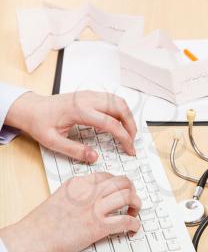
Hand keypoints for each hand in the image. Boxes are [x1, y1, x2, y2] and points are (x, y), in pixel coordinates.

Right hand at [0, 173, 140, 251]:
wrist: (31, 239)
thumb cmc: (40, 224)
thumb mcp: (58, 198)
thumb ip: (76, 195)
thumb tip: (91, 200)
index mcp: (77, 183)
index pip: (106, 176)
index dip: (117, 182)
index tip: (121, 189)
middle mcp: (88, 192)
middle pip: (120, 181)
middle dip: (130, 188)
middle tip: (132, 197)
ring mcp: (94, 208)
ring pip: (127, 196)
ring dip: (136, 203)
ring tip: (135, 210)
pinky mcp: (98, 226)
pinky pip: (125, 221)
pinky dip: (134, 223)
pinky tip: (134, 227)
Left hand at [5, 90, 136, 162]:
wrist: (30, 108)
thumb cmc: (39, 122)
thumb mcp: (53, 142)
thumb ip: (74, 150)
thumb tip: (94, 157)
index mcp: (79, 110)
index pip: (110, 123)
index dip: (124, 138)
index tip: (129, 149)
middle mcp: (86, 99)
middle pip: (120, 108)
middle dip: (131, 126)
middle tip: (132, 142)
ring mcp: (88, 95)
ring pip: (118, 101)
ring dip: (127, 116)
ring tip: (128, 133)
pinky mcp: (88, 95)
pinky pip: (111, 99)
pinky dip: (120, 111)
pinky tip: (119, 122)